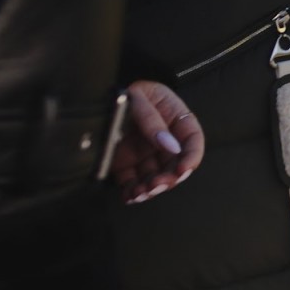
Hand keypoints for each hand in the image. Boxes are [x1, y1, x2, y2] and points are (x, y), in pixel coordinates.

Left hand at [112, 80, 204, 203]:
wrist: (98, 97)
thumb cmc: (125, 92)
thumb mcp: (140, 98)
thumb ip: (153, 120)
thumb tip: (171, 147)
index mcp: (175, 119)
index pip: (192, 140)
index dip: (192, 156)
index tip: (182, 170)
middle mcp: (163, 140)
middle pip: (174, 164)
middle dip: (168, 178)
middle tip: (156, 185)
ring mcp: (144, 153)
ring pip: (154, 177)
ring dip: (150, 189)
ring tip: (139, 193)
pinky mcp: (125, 163)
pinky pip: (131, 182)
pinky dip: (131, 192)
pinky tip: (129, 196)